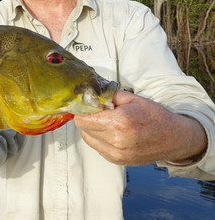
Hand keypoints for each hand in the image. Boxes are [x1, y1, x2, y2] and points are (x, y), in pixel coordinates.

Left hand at [74, 91, 206, 165]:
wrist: (174, 138)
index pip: (83, 118)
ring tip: (106, 122)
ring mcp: (116, 153)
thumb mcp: (132, 99)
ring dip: (91, 129)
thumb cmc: (155, 116)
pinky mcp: (117, 161)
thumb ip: (108, 96)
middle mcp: (116, 140)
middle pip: (83, 128)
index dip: (82, 109)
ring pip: (88, 138)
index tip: (86, 104)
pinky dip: (99, 138)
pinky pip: (97, 147)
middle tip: (97, 111)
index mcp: (119, 122)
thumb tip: (90, 95)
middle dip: (87, 118)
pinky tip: (112, 132)